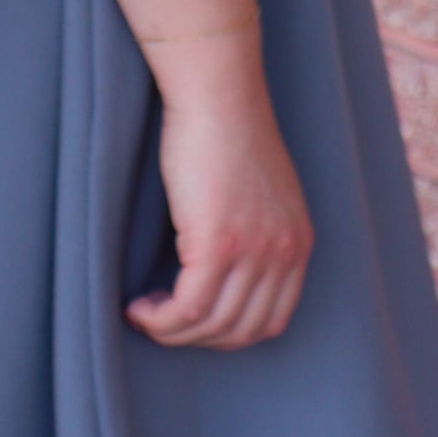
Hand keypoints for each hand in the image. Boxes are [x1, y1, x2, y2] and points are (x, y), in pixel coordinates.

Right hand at [128, 30, 312, 350]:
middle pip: (242, 330)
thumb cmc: (228, 132)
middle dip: (197, 340)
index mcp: (298, 243)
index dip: (228, 334)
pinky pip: (188, 307)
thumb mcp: (261, 193)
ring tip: (146, 315)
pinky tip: (139, 307)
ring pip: (212, 324)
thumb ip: (257, 234)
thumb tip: (224, 275)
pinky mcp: (218, 244)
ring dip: (172, 332)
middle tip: (163, 324)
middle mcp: (284, 253)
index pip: (272, 320)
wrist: (218, 96)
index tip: (194, 323)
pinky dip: (160, 319)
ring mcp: (254, 252)